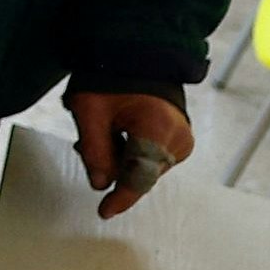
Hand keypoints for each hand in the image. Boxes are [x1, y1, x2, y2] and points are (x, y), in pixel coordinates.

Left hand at [68, 90, 191, 218]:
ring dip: (120, 160)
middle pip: (140, 172)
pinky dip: (131, 154)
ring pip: (145, 168)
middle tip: (86, 144)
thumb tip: (100, 185)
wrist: (139, 57)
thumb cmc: (112, 78)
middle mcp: (178, 139)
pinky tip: (117, 135)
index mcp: (157, 129)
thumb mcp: (90, 111)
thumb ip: (95, 151)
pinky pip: (152, 159)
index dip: (121, 197)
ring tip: (103, 132)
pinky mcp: (180, 141)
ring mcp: (182, 141)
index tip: (104, 212)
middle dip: (111, 167)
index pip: (139, 176)